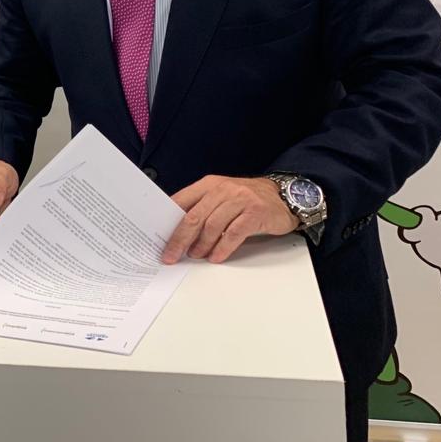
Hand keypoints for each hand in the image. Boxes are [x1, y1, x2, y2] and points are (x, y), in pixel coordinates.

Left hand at [162, 175, 297, 263]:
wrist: (282, 197)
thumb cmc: (246, 200)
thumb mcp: (221, 197)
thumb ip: (201, 208)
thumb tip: (176, 232)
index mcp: (209, 184)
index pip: (181, 201)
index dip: (168, 222)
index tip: (158, 239)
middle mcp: (222, 189)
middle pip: (194, 216)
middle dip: (179, 239)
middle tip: (171, 256)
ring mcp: (240, 199)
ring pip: (212, 225)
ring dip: (201, 245)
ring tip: (196, 256)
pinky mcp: (255, 212)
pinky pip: (234, 233)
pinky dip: (223, 248)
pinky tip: (216, 257)